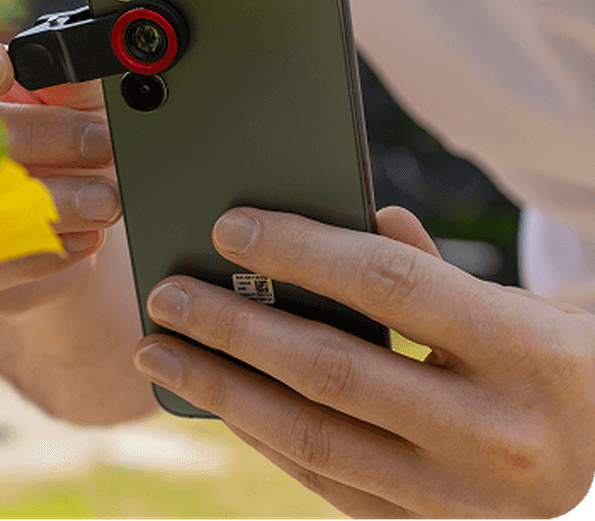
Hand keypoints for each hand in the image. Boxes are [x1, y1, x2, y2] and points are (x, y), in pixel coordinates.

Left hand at [133, 205, 594, 517]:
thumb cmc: (550, 360)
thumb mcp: (517, 304)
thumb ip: (428, 266)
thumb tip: (351, 218)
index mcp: (528, 353)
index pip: (389, 286)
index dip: (299, 251)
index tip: (226, 228)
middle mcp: (498, 434)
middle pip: (331, 369)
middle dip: (233, 327)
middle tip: (167, 294)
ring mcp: (464, 499)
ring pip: (313, 438)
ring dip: (222, 390)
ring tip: (162, 351)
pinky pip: (326, 483)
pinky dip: (262, 437)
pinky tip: (218, 400)